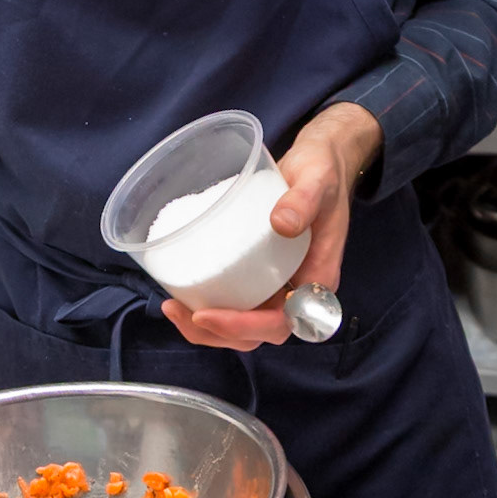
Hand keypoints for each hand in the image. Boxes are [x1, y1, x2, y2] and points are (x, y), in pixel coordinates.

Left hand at [161, 103, 382, 352]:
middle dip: (217, 333)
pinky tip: (181, 291)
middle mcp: (297, 289)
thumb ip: (304, 200)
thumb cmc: (324, 173)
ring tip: (172, 307)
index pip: (284, 322)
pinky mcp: (260, 271)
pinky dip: (209, 303)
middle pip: (258, 333)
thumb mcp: (317, 181)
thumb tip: (282, 224)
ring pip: (244, 324)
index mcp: (317, 280)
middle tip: (181, 311)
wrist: (320, 164)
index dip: (246, 326)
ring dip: (208, 327)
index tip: (209, 314)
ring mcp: (277, 283)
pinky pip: (236, 299)